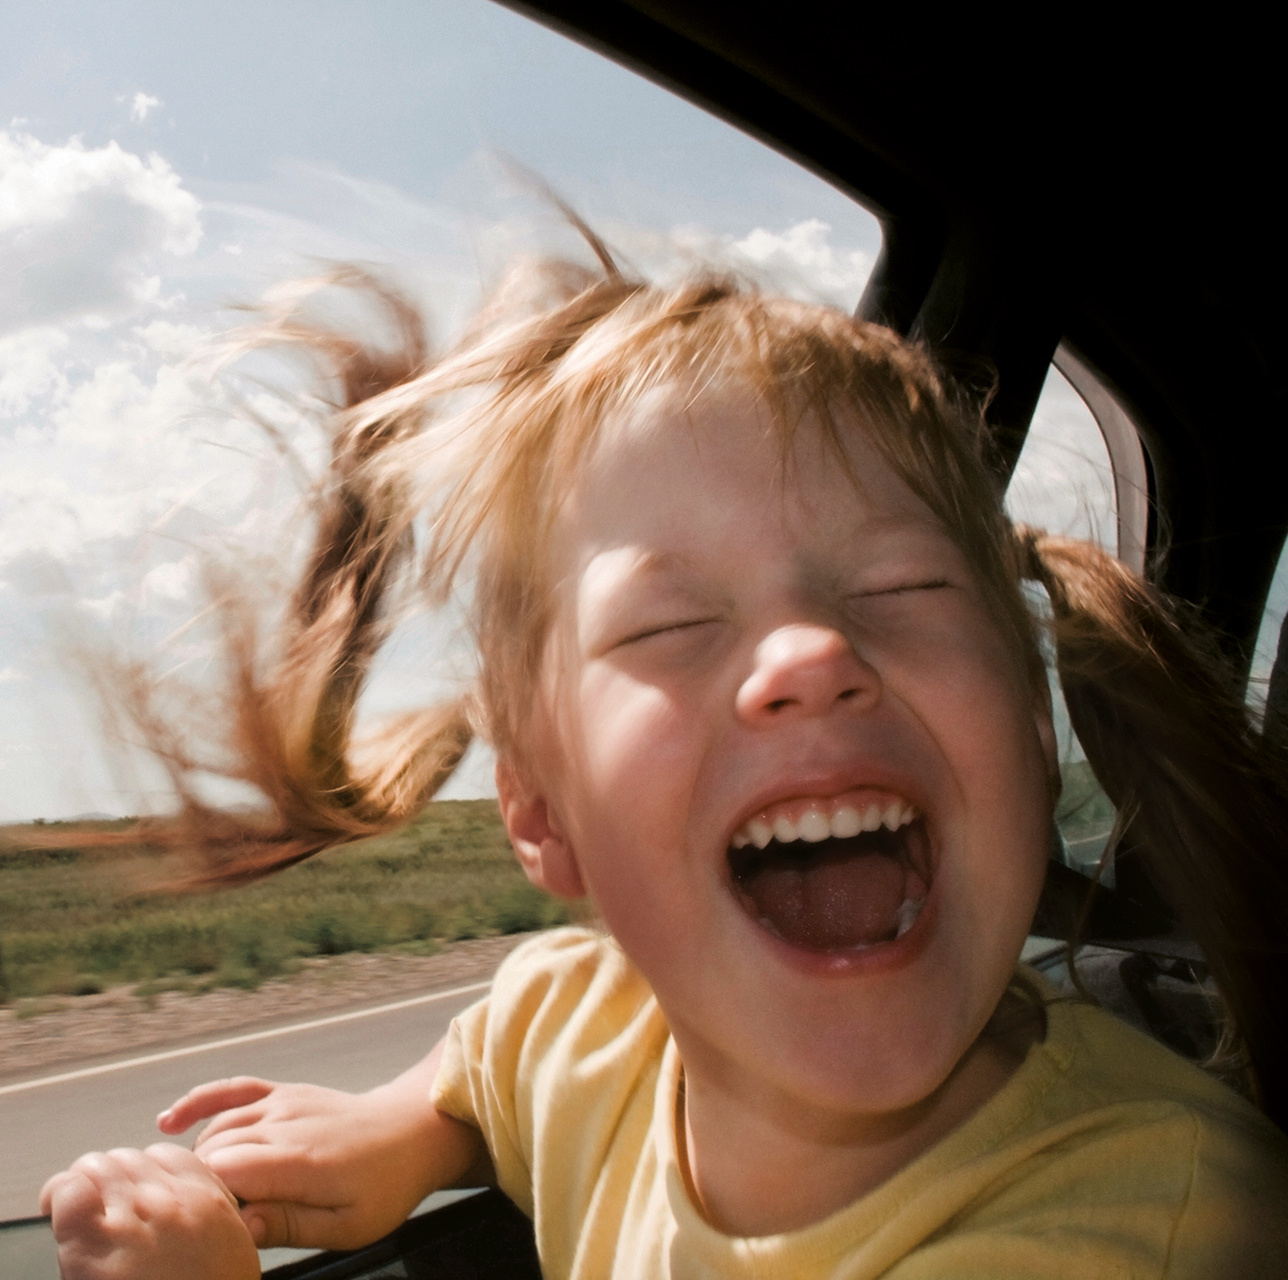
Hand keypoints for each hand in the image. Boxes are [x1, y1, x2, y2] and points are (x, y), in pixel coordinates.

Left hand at [40, 1143, 259, 1279]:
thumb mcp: (233, 1244)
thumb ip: (212, 1209)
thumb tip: (185, 1198)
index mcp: (205, 1199)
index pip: (163, 1156)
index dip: (142, 1175)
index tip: (131, 1198)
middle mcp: (168, 1198)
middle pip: (125, 1159)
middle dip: (107, 1182)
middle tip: (98, 1214)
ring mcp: (130, 1216)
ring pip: (94, 1167)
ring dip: (82, 1188)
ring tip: (77, 1217)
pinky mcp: (92, 1242)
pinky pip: (70, 1191)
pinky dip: (59, 1197)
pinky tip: (56, 1213)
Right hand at [157, 1050, 486, 1251]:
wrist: (412, 1133)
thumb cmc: (384, 1187)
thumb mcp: (346, 1226)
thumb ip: (288, 1225)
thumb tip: (238, 1226)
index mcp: (296, 1162)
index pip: (222, 1178)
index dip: (204, 1205)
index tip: (209, 1229)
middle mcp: (284, 1125)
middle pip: (211, 1155)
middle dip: (197, 1187)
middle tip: (203, 1220)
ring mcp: (282, 1103)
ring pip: (215, 1129)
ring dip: (196, 1160)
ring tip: (191, 1194)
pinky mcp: (284, 1092)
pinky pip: (234, 1089)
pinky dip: (199, 1101)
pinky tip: (169, 1120)